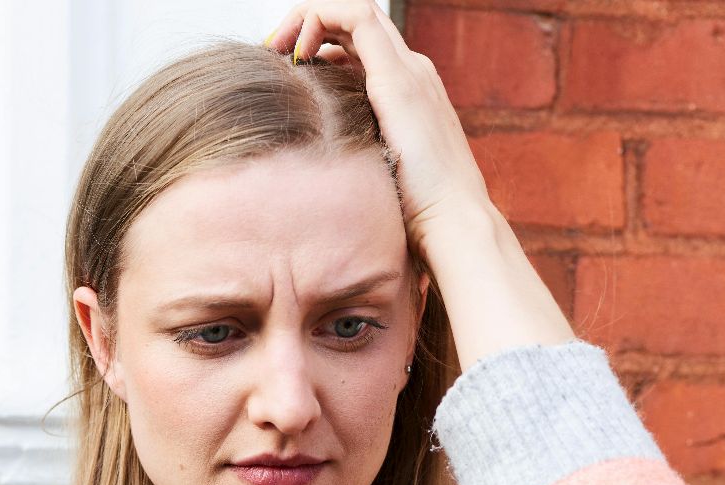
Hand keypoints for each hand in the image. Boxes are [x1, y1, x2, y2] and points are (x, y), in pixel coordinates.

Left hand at [264, 1, 493, 246]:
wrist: (452, 224)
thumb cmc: (415, 215)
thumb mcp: (377, 177)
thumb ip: (356, 159)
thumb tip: (319, 169)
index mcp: (408, 96)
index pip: (362, 48)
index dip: (321, 47)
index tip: (285, 69)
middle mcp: (413, 74)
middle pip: (358, 25)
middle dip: (310, 26)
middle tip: (273, 49)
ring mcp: (410, 72)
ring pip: (356, 12)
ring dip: (310, 17)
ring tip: (277, 44)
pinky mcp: (399, 78)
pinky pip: (359, 18)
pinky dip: (321, 17)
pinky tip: (296, 47)